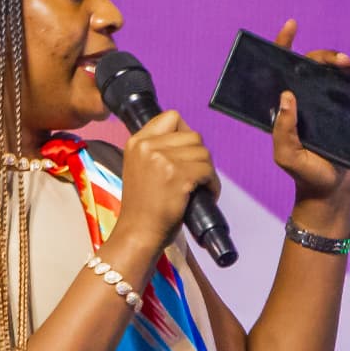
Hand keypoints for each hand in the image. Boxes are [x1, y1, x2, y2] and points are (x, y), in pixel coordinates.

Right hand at [114, 109, 219, 258]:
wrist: (138, 233)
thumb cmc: (142, 208)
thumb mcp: (139, 167)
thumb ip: (156, 150)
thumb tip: (188, 141)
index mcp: (136, 142)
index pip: (171, 117)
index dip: (184, 133)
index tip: (186, 153)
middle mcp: (147, 146)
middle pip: (193, 135)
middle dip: (199, 156)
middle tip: (195, 175)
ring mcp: (162, 159)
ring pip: (203, 152)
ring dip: (207, 171)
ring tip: (199, 188)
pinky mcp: (178, 175)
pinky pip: (208, 171)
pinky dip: (212, 184)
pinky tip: (204, 194)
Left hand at [270, 18, 349, 208]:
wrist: (332, 192)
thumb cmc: (305, 174)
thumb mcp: (288, 156)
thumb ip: (284, 129)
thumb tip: (287, 95)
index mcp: (290, 104)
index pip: (284, 68)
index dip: (285, 43)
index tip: (292, 24)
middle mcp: (310, 99)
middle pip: (319, 65)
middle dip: (331, 57)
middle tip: (343, 62)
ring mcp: (331, 104)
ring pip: (343, 75)